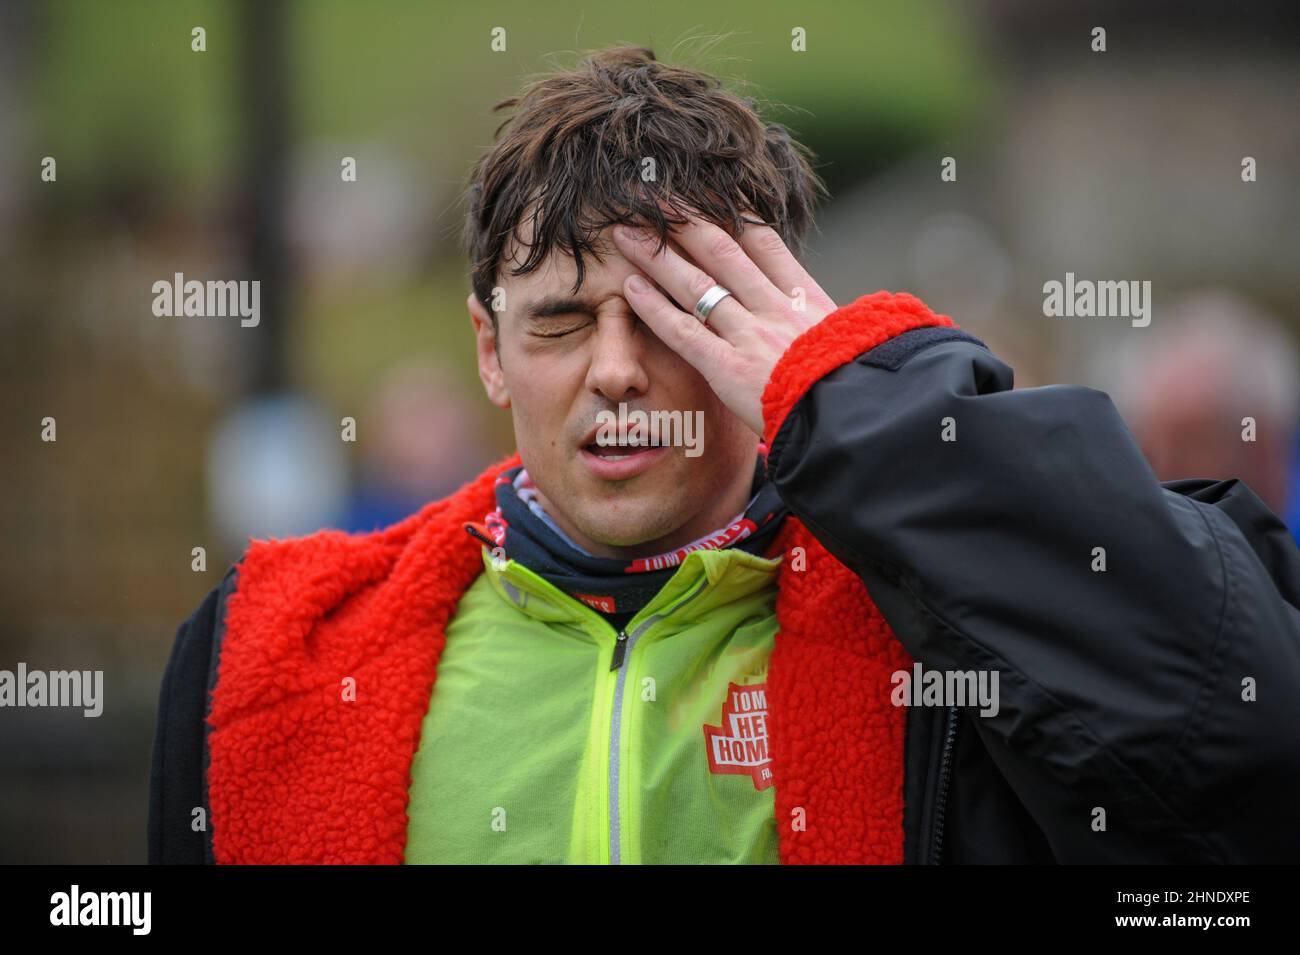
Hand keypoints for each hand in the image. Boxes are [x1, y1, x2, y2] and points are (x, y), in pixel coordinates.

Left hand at [612, 213, 837, 437]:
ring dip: (657, 255)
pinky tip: (630, 286)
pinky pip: (683, 331)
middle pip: (722, 251)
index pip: (764, 243)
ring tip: (627, 233)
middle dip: (684, 221)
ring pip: (696, 284)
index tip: (707, 194)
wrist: (857, 415)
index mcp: (808, 299)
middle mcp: (775, 308)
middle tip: (652, 198)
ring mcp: (750, 335)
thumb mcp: (856, 343)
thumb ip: (829, 325)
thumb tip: (825, 320)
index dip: (732, 215)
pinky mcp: (728, 368)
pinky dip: (654, 307)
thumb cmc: (859, 388)